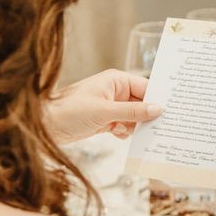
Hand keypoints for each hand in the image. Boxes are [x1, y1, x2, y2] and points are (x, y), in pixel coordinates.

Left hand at [46, 70, 162, 143]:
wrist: (45, 126)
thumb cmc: (70, 111)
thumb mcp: (105, 111)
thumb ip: (133, 112)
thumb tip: (158, 109)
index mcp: (116, 80)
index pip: (145, 87)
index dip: (157, 100)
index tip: (170, 112)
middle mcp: (115, 91)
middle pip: (141, 103)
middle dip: (146, 116)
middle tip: (157, 128)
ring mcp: (110, 106)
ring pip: (134, 116)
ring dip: (135, 126)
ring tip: (130, 132)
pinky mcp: (105, 120)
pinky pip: (124, 125)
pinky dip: (125, 131)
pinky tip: (118, 135)